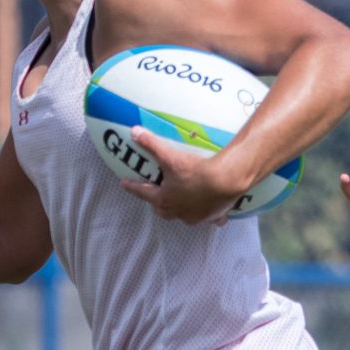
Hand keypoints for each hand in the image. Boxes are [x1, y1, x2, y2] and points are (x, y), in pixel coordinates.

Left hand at [120, 126, 241, 223]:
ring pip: (184, 216)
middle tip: (156, 194)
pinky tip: (213, 211)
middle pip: (162, 210)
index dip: (132, 186)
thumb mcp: (170, 156)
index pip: (143, 192)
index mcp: (164, 200)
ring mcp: (196, 217)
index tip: (124, 183)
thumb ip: (151, 144)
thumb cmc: (195, 171)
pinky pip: (210, 218)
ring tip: (183, 202)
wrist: (225, 181)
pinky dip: (210, 214)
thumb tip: (134, 131)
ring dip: (181, 210)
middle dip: (157, 202)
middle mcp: (178, 212)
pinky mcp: (213, 216)